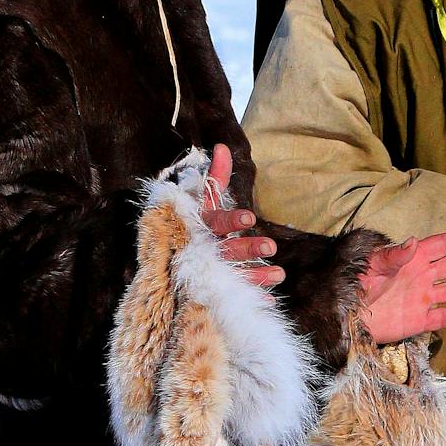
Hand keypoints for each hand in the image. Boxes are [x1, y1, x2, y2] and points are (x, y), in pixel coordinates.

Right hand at [199, 142, 281, 287]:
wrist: (165, 257)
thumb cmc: (190, 225)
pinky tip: (268, 299)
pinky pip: (232, 292)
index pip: (216, 221)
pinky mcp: (210, 287)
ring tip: (281, 274)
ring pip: (232, 272)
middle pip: (226, 248)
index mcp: (200, 226)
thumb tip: (223, 147)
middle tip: (272, 246)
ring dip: (256, 275)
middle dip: (249, 247)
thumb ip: (214, 179)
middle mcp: (201, 248)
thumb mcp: (201, 202)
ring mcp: (206, 270)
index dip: (232, 220)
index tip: (250, 218)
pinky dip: (250, 294)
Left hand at [357, 228, 445, 343]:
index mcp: (413, 258)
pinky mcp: (418, 320)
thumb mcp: (372, 264)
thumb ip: (394, 254)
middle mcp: (422, 276)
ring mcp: (422, 298)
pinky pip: (442, 317)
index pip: (443, 246)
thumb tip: (415, 241)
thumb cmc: (355, 282)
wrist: (344, 313)